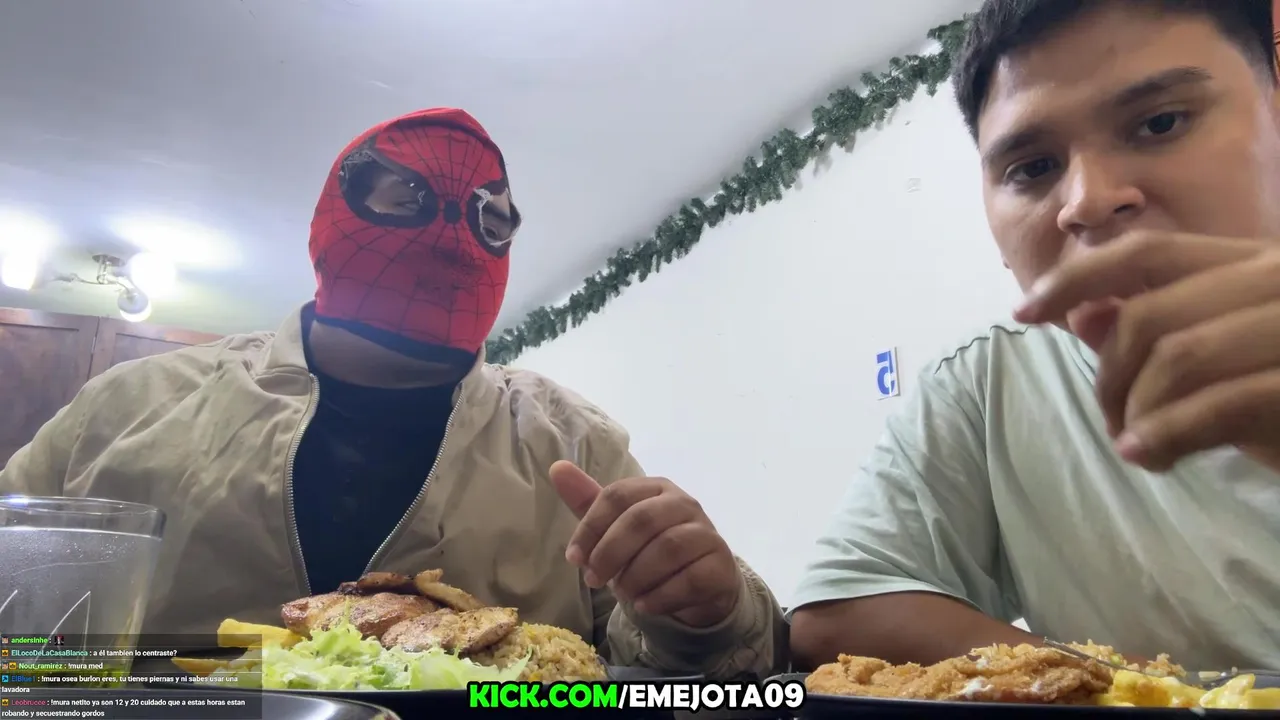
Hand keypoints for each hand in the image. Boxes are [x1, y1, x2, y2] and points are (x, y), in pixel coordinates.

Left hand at [549, 461, 740, 627]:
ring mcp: (707, 533)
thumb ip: (589, 502)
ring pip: (668, 549)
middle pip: (641, 519)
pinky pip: (690, 580)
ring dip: (636, 577)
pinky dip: (660, 596)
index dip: (590, 527)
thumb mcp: (617, 528)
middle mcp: (685, 503)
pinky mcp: (721, 566)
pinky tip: (644, 605)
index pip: (617, 495)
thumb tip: (557, 468)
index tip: (573, 558)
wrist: (699, 584)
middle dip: (610, 553)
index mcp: (656, 488)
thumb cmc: (650, 551)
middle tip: (593, 580)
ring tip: (623, 594)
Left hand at [1013, 230, 1279, 471]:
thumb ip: (1164, 327)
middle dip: (1109, 376)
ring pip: (1174, 356)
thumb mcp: (1230, 356)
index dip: (1075, 277)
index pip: (1146, 251)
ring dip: (1136, 411)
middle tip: (1113, 425)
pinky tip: (1149, 456)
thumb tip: (1081, 313)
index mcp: (1259, 260)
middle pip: (1148, 314)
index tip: (1024, 313)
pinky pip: (1217, 403)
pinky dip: (1168, 433)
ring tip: (1135, 449)